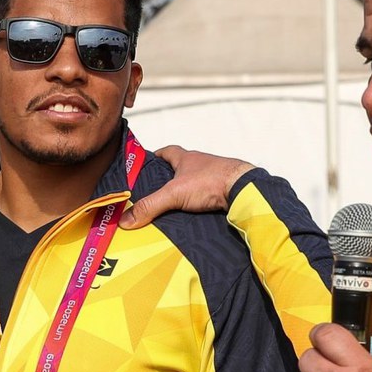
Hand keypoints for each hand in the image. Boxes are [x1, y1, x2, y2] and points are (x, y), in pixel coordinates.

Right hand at [119, 145, 254, 227]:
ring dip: (184, 193)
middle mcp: (200, 164)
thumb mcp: (174, 193)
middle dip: (167, 179)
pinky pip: (206, 196)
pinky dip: (198, 203)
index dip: (154, 157)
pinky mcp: (222, 191)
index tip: (144, 165)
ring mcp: (213, 177)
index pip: (166, 151)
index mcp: (186, 158)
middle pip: (179, 168)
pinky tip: (192, 214)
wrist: (244, 189)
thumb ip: (150, 205)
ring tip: (170, 207)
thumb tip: (126, 219)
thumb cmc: (212, 181)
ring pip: (193, 183)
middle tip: (154, 192)